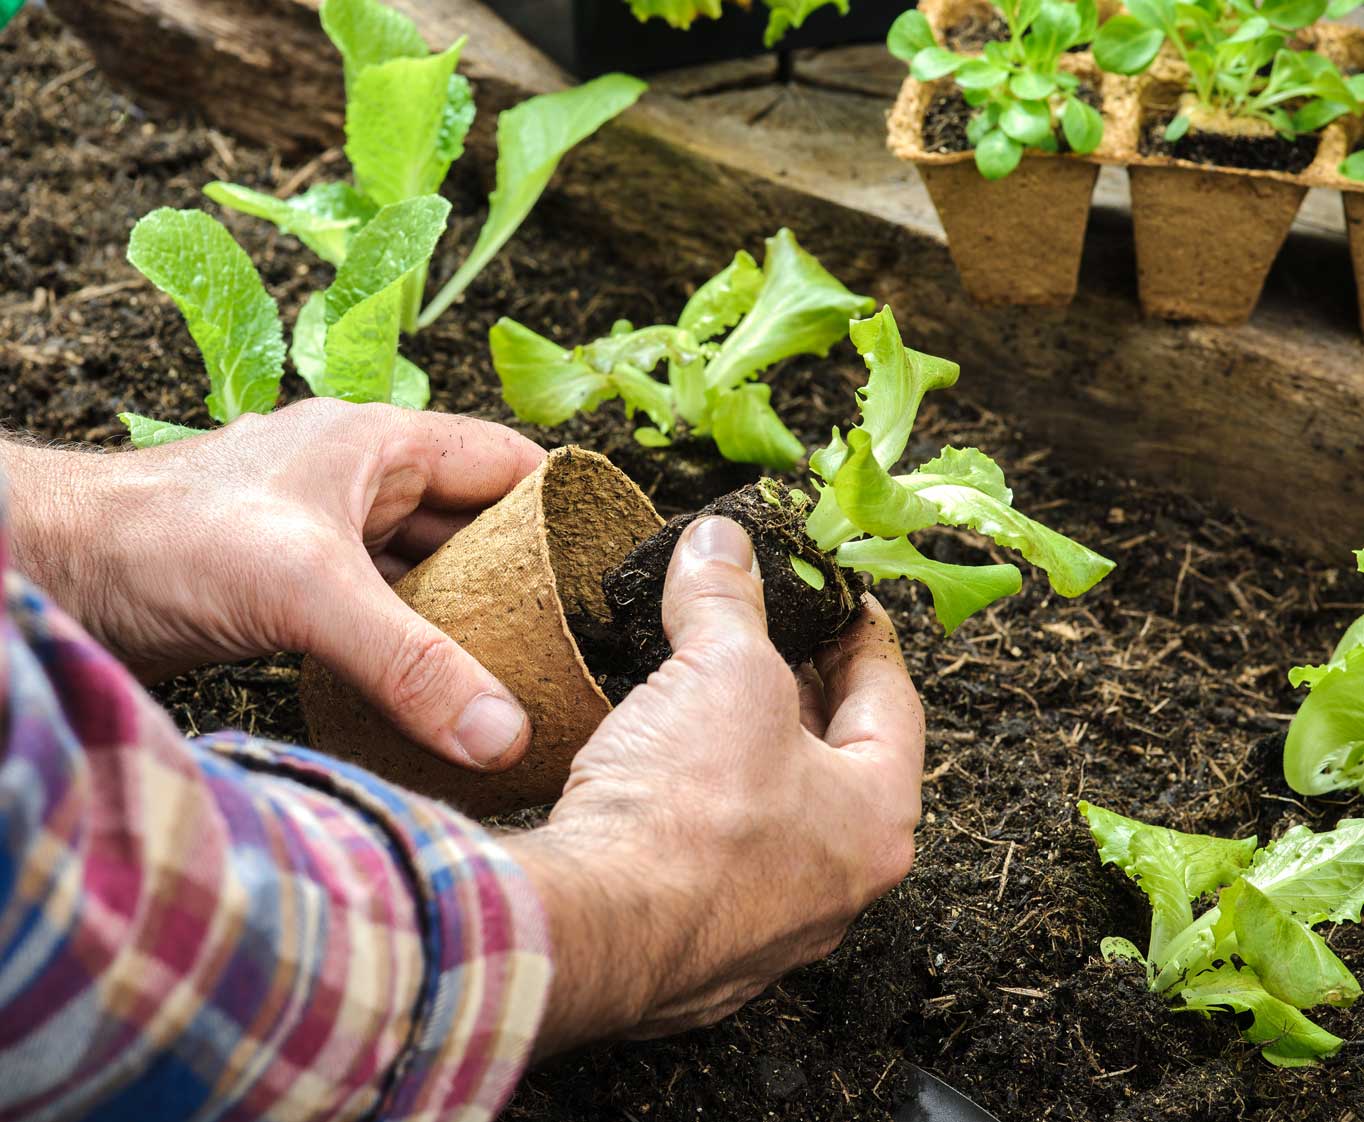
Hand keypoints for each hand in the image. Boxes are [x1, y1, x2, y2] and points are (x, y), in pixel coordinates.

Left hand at [2, 399, 544, 769]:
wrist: (54, 573)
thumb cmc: (163, 538)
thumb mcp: (307, 592)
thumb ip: (412, 664)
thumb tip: (506, 734)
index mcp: (382, 445)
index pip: (507, 464)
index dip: (565, 507)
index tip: (609, 572)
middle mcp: (361, 484)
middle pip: (474, 526)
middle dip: (522, 579)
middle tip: (573, 644)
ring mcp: (325, 538)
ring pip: (426, 575)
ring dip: (465, 620)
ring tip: (521, 677)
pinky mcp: (292, 590)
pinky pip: (380, 615)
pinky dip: (412, 649)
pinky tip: (436, 694)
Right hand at [506, 516, 923, 1053]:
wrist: (591, 930)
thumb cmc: (688, 812)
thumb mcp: (721, 669)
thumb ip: (728, 598)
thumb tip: (721, 541)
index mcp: (876, 820)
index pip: (892, 704)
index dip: (864, 638)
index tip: (843, 603)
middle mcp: (834, 885)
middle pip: (833, 763)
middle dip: (799, 692)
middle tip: (771, 640)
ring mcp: (765, 927)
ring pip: (770, 816)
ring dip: (743, 753)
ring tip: (706, 694)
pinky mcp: (696, 947)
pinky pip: (710, 859)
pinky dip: (695, 808)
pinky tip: (656, 773)